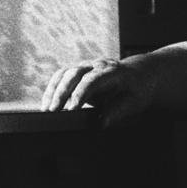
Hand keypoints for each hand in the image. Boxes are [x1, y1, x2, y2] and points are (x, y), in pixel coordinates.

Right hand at [40, 54, 160, 126]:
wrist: (140, 76)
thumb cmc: (137, 90)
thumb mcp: (134, 102)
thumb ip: (117, 111)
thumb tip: (101, 123)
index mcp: (112, 71)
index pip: (92, 80)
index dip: (80, 94)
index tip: (71, 110)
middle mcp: (96, 65)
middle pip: (73, 74)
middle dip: (62, 92)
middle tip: (53, 111)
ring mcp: (85, 66)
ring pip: (63, 74)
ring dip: (53, 91)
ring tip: (46, 110)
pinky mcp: (78, 71)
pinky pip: (60, 77)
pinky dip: (52, 90)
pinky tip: (47, 104)